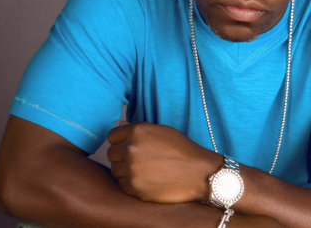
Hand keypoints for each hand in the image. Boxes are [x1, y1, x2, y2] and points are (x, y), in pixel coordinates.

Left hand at [107, 121, 221, 202]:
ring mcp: (131, 169)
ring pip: (115, 170)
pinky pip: (122, 184)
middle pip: (112, 153)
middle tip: (139, 160)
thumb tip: (121, 124)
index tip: (128, 146)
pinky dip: (131, 183)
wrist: (198, 173)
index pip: (112, 136)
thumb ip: (139, 129)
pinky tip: (147, 180)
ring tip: (144, 170)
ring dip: (125, 170)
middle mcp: (131, 149)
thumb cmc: (183, 150)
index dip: (120, 141)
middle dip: (122, 156)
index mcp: (137, 131)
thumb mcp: (162, 131)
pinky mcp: (134, 187)